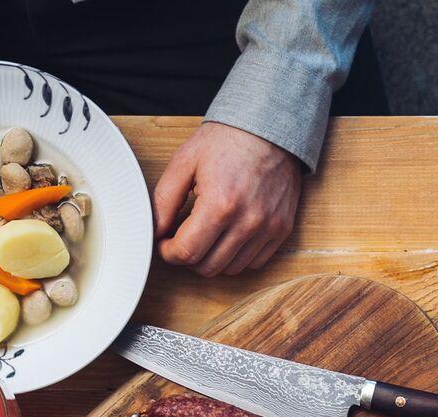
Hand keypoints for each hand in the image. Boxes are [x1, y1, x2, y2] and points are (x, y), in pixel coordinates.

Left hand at [154, 122, 301, 276]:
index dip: (168, 253)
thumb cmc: (226, 140)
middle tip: (182, 238)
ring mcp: (268, 227)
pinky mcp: (282, 229)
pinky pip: (255, 262)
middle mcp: (247, 221)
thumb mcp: (184, 162)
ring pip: (231, 269)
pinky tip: (228, 236)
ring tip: (206, 235)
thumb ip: (164, 200)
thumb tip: (154, 231)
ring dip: (212, 258)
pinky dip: (237, 256)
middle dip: (188, 257)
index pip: (186, 252)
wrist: (270, 127)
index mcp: (220, 204)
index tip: (165, 243)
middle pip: (207, 266)